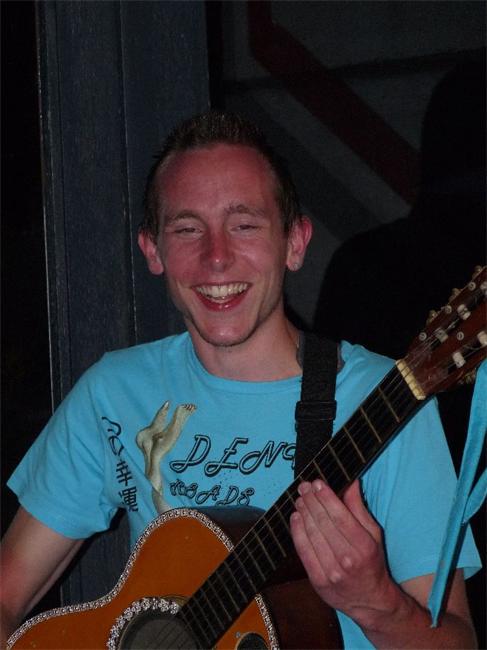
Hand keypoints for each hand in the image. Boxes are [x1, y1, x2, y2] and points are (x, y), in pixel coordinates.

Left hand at [290, 479, 398, 625]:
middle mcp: (348, 560)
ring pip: (312, 535)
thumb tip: (351, 483)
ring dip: (303, 513)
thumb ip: (360, 508)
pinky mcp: (318, 581)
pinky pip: (303, 551)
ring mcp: (331, 572)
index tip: (317, 483)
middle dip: (312, 501)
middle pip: (324, 523)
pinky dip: (297, 532)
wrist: (369, 601)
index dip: (327, 497)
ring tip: (300, 499)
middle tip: (304, 486)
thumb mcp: (374, 534)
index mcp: (364, 547)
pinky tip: (296, 517)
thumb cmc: (372, 563)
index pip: (341, 517)